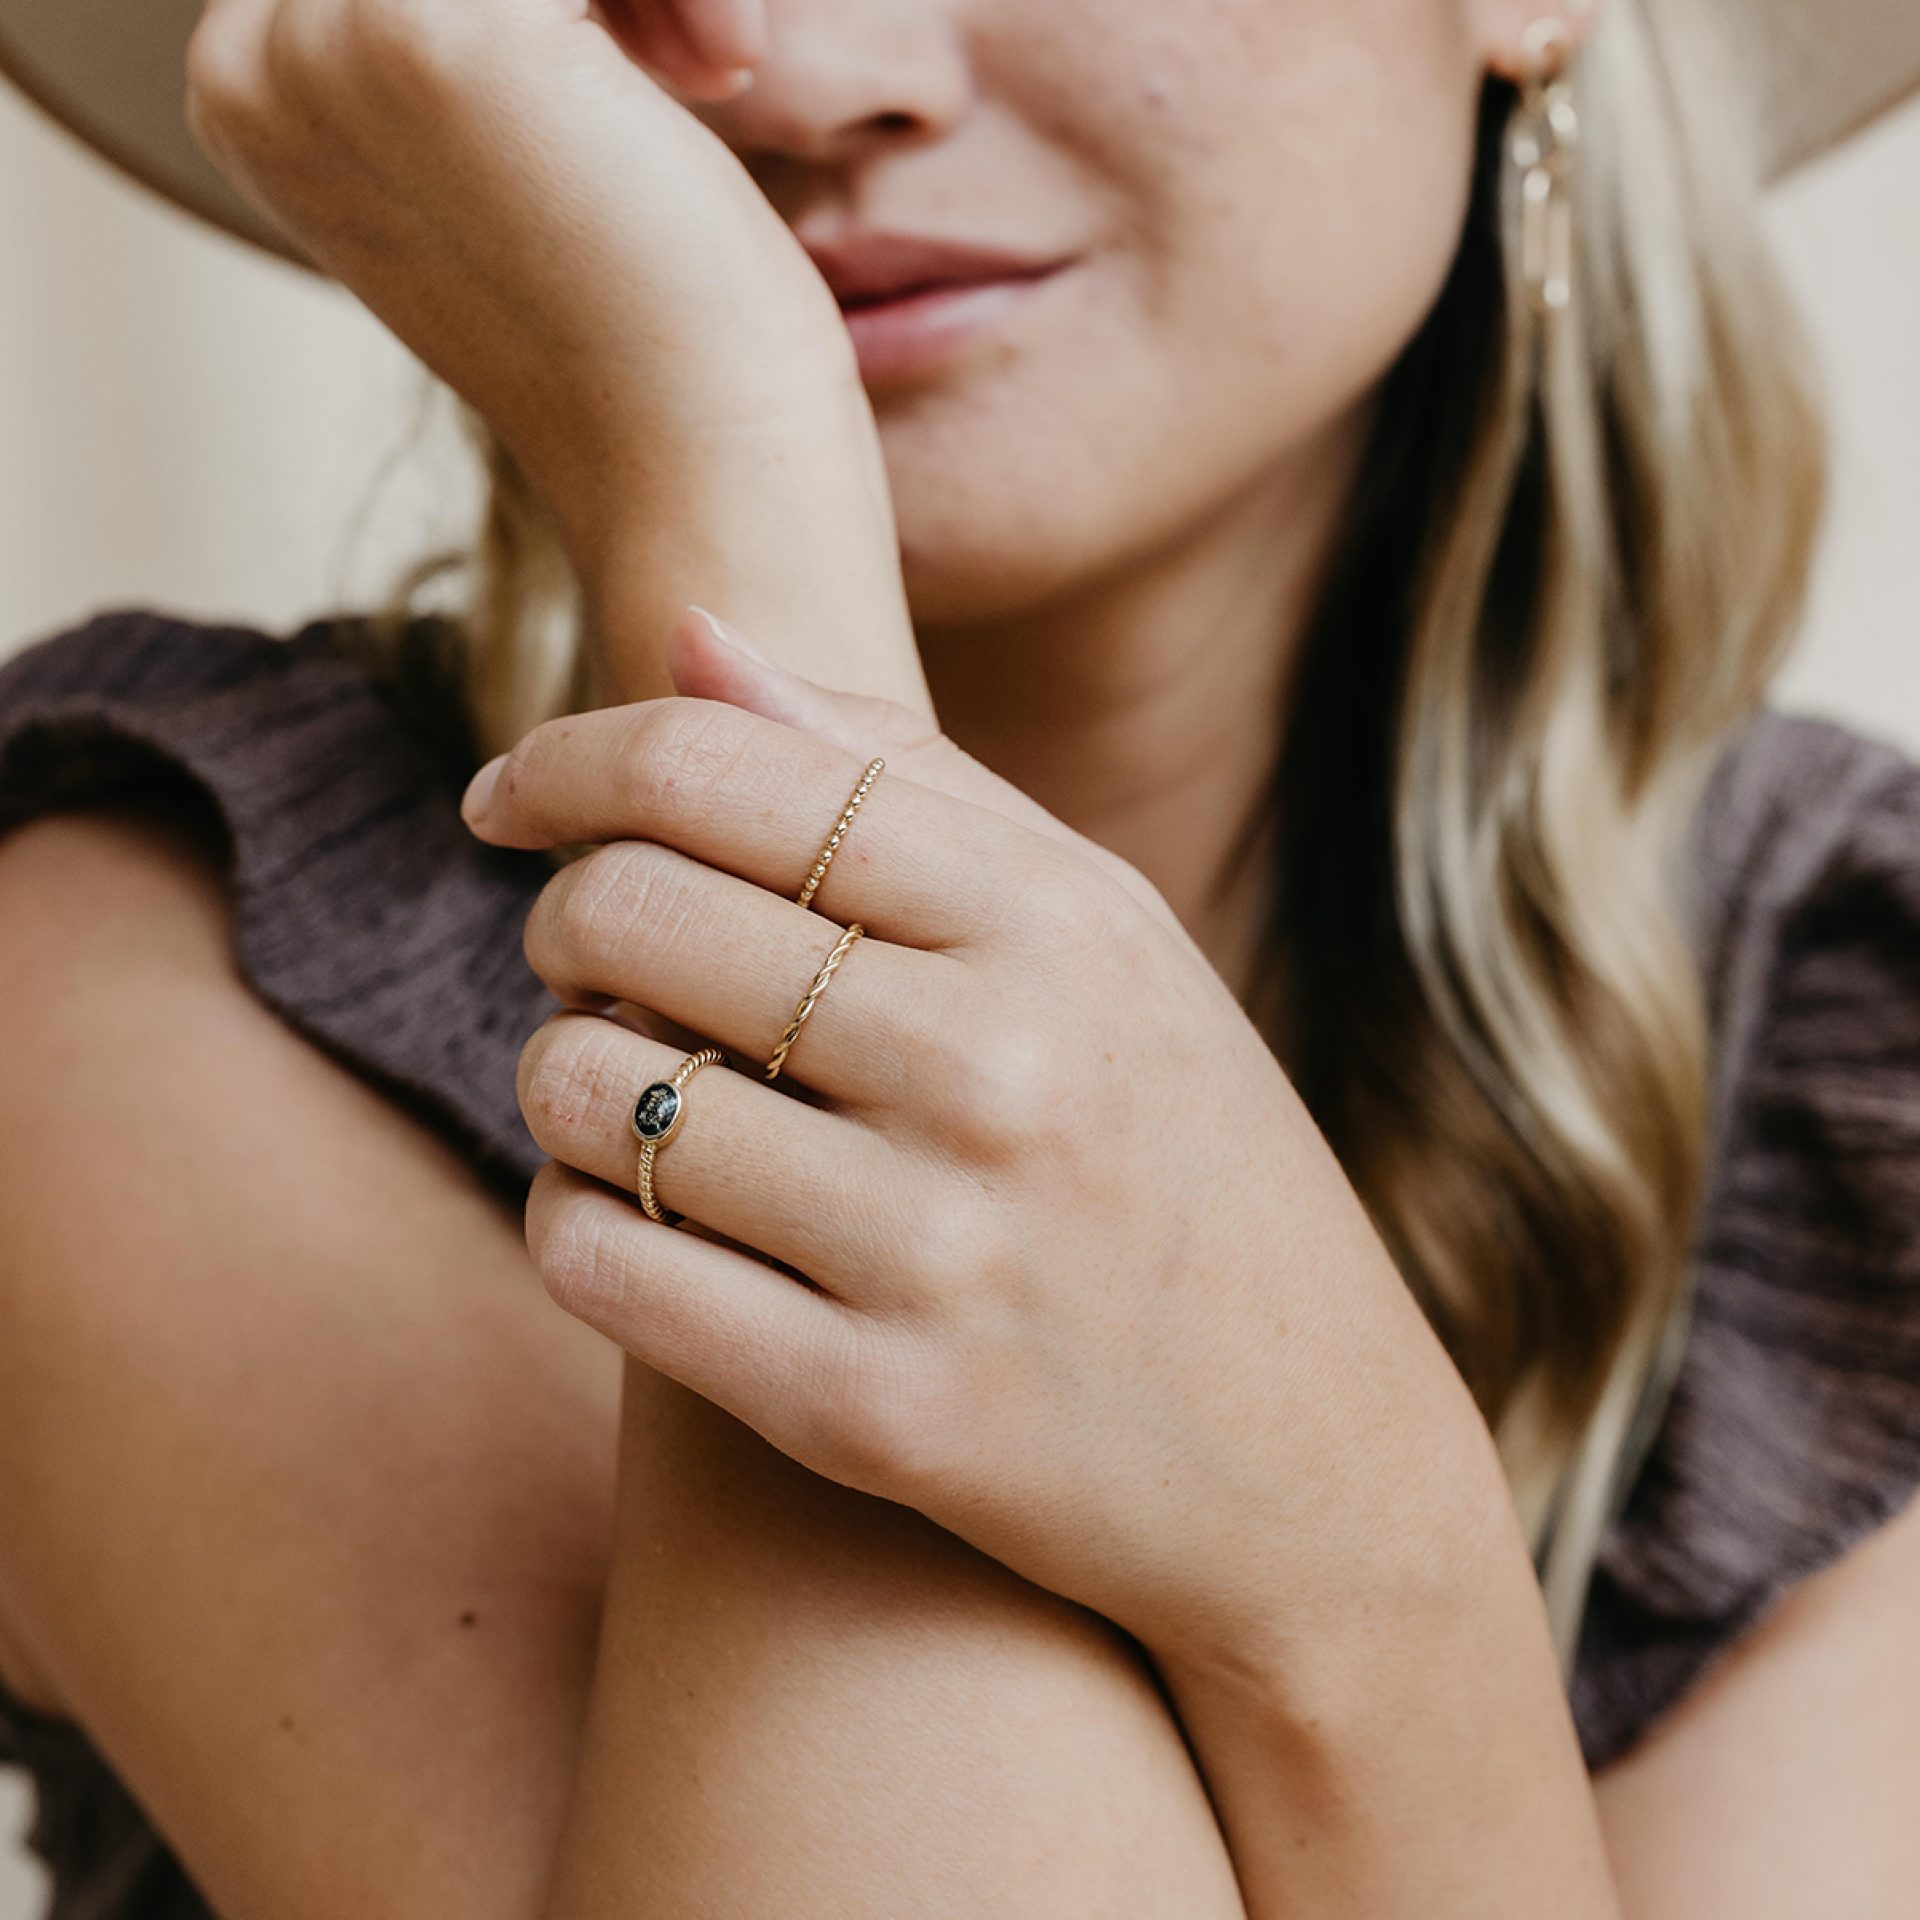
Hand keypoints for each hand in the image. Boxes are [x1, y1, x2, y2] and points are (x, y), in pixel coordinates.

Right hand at [183, 0, 863, 577]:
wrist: (699, 470)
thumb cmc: (652, 338)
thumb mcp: (516, 148)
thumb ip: (479, 35)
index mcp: (261, 93)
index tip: (652, 62)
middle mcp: (257, 64)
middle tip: (700, 62)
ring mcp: (323, 42)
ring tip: (714, 64)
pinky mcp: (423, 29)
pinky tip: (719, 65)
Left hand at [461, 606, 1505, 1679]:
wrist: (1311, 1459)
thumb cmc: (1184, 1158)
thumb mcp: (1105, 937)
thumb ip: (907, 776)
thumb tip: (687, 636)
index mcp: (1058, 921)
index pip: (729, 769)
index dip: (569, 757)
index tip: (505, 796)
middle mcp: (999, 1068)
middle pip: (631, 910)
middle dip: (560, 914)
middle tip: (582, 950)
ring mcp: (936, 1249)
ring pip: (586, 1088)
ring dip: (554, 1070)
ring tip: (615, 1083)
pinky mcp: (872, 1412)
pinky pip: (599, 1264)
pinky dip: (566, 1215)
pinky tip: (620, 1207)